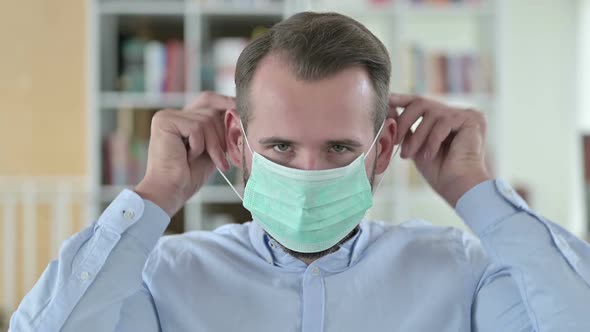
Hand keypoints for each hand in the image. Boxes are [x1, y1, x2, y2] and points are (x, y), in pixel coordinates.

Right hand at [135, 92, 233, 215]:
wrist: (172, 191)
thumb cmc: (190, 175)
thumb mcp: (212, 148)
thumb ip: (220, 129)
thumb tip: (237, 109)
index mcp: (183, 118)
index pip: (208, 100)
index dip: (226, 103)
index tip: (240, 112)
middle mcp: (173, 114)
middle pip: (210, 110)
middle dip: (222, 135)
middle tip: (222, 158)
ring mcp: (167, 116)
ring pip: (206, 120)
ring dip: (212, 145)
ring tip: (207, 161)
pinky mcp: (164, 121)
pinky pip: (196, 128)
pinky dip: (198, 146)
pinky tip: (188, 158)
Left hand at [389, 94, 491, 206]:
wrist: (458, 188)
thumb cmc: (439, 172)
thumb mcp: (416, 146)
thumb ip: (406, 128)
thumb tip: (389, 110)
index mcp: (445, 118)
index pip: (419, 102)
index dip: (401, 99)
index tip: (385, 99)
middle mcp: (456, 112)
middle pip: (422, 102)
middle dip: (404, 121)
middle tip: (396, 141)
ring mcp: (465, 114)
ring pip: (431, 113)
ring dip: (417, 136)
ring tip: (410, 155)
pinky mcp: (472, 119)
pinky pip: (444, 123)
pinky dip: (432, 140)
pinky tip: (429, 155)